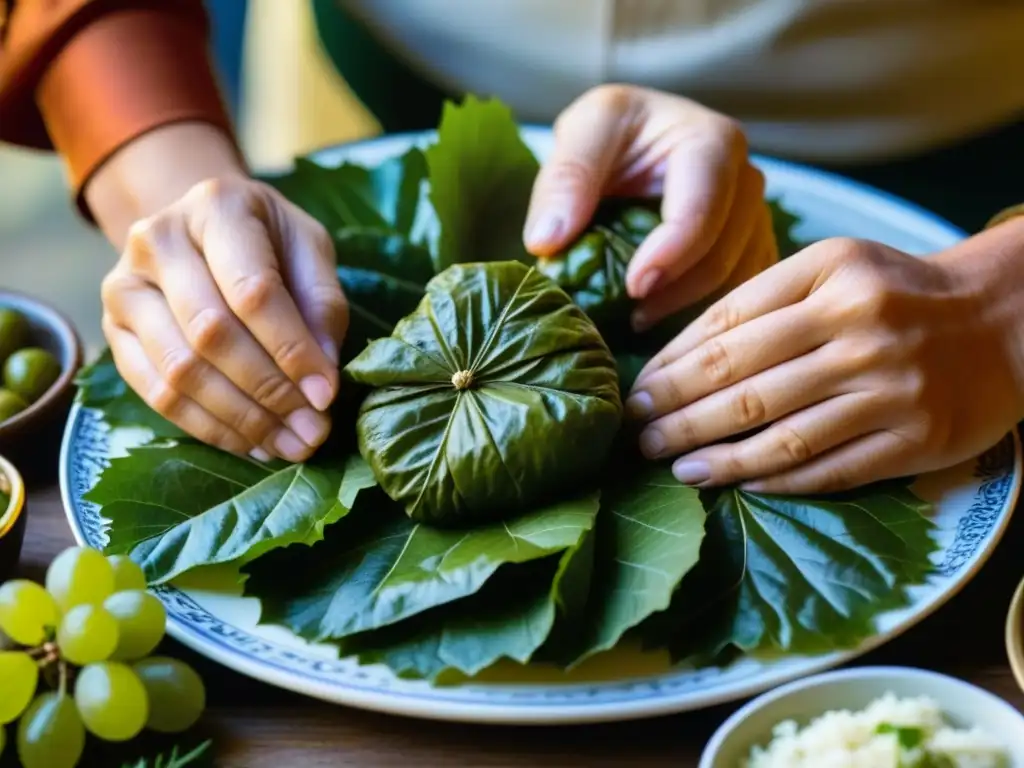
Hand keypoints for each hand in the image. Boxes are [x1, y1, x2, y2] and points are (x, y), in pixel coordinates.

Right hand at [100, 175, 347, 461]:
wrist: (201, 229)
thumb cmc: (267, 239)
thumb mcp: (309, 249)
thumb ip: (322, 304)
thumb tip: (322, 378)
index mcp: (216, 207)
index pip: (252, 290)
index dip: (291, 349)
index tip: (327, 393)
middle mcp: (157, 241)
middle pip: (211, 334)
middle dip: (269, 392)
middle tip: (313, 430)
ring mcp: (124, 287)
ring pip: (181, 371)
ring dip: (241, 419)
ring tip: (290, 444)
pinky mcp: (113, 331)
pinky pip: (157, 393)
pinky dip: (209, 427)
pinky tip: (252, 444)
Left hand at [524, 85, 777, 330]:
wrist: (637, 140)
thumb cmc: (615, 132)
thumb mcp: (584, 131)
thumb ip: (566, 178)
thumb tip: (546, 242)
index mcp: (714, 142)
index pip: (702, 209)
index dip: (670, 255)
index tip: (632, 287)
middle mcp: (747, 181)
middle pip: (726, 253)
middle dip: (679, 293)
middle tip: (631, 317)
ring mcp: (754, 219)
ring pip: (739, 281)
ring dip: (694, 312)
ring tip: (641, 321)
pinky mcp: (750, 251)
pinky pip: (742, 293)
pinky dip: (707, 316)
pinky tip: (666, 325)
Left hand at [625, 230, 1023, 493]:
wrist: (1000, 319)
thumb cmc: (894, 293)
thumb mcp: (834, 267)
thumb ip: (762, 302)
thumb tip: (677, 356)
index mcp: (830, 273)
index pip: (726, 325)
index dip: (670, 365)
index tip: (635, 390)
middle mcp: (860, 326)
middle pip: (742, 382)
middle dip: (676, 414)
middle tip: (635, 434)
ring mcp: (890, 386)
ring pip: (780, 434)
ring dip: (715, 456)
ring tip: (672, 465)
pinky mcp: (915, 439)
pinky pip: (828, 469)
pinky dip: (775, 480)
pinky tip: (735, 483)